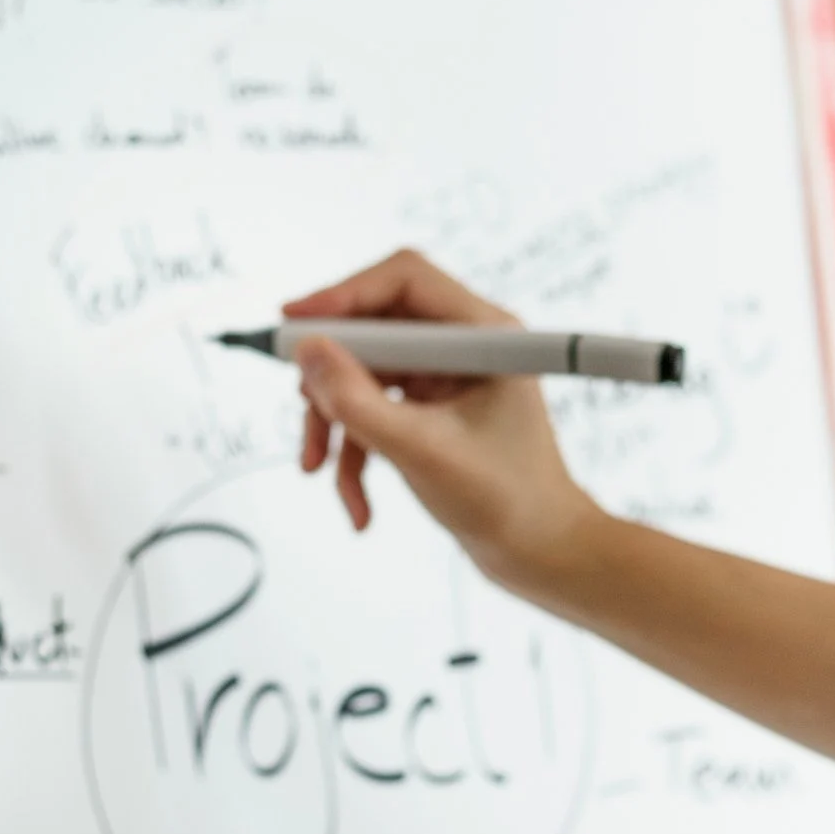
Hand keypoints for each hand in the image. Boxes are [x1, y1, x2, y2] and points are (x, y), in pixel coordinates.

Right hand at [284, 253, 602, 594]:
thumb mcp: (422, 450)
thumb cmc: (507, 502)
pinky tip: (358, 505)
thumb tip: (307, 351)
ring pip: (362, 373)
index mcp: (485, 335)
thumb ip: (358, 400)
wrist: (540, 553)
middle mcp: (465, 346)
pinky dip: (355, 451)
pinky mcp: (430, 408)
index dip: (344, 293)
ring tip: (318, 468)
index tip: (294, 324)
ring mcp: (446, 378)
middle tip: (305, 408)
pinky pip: (372, 410)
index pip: (404, 280)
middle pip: (372, 328)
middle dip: (332, 376)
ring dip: (334, 422)